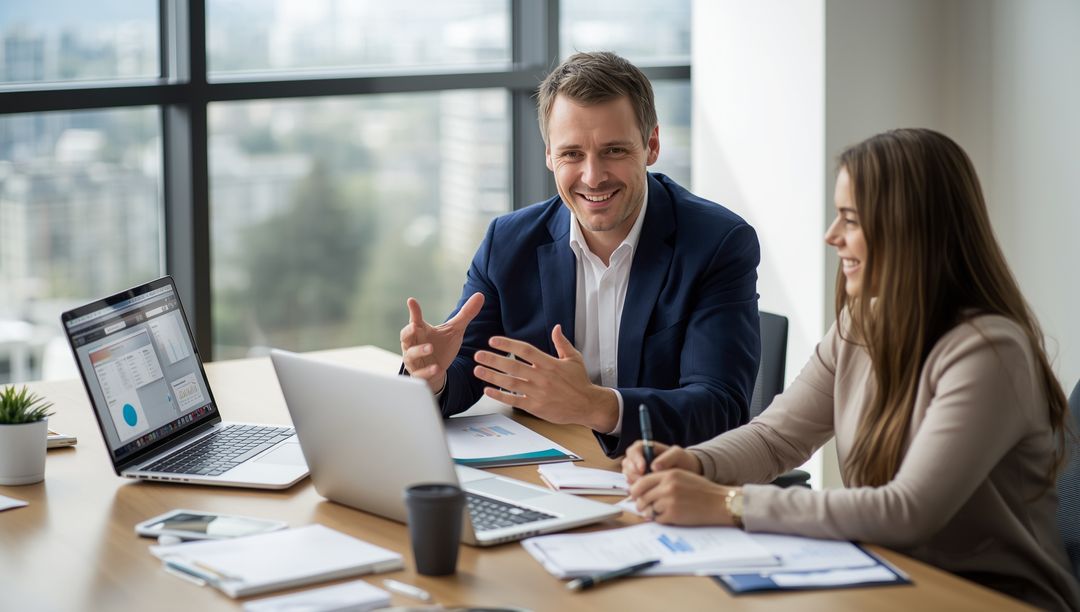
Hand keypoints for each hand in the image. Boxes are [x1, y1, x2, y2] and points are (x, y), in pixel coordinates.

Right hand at [400, 292, 484, 392]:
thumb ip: (466, 313)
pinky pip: (419, 374)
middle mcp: (414, 344)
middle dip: (408, 331)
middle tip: (414, 326)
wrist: (438, 369)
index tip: (411, 301)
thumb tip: (480, 295)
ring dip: (419, 351)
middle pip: (405, 336)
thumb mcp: (456, 330)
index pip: (415, 319)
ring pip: (410, 355)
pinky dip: (426, 371)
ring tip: (430, 348)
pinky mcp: (419, 374)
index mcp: (421, 331)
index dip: (413, 310)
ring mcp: (414, 360)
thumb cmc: (442, 346)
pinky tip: (436, 368)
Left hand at [472, 325, 618, 431]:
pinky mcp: (535, 407)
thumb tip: (556, 327)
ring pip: (510, 383)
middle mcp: (541, 377)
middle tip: (478, 354)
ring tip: (478, 370)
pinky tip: (488, 390)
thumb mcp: (574, 359)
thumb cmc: (580, 382)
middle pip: (512, 366)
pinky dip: (500, 395)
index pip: (524, 350)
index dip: (507, 344)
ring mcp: (537, 393)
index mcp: (549, 363)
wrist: (587, 405)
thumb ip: (562, 343)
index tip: (493, 341)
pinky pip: (514, 400)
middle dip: (493, 359)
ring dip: (492, 376)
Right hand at [622, 441, 701, 484]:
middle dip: (633, 473)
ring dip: (634, 482)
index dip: (635, 460)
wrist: (687, 474)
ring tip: (646, 488)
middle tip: (643, 481)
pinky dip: (637, 489)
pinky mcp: (639, 482)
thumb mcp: (678, 455)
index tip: (643, 469)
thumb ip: (667, 458)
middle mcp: (638, 458)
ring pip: (627, 475)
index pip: (634, 451)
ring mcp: (637, 470)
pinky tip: (646, 493)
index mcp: (645, 448)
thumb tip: (654, 466)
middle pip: (627, 464)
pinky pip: (632, 485)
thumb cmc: (682, 460)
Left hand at [629, 469, 737, 525]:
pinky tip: (668, 517)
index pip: (642, 482)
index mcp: (669, 474)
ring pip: (648, 509)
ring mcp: (669, 501)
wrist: (719, 502)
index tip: (635, 495)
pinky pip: (657, 519)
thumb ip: (663, 480)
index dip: (636, 490)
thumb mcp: (682, 476)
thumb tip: (644, 490)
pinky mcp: (673, 515)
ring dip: (651, 512)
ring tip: (658, 512)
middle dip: (641, 504)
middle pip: (642, 497)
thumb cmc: (702, 490)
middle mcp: (667, 486)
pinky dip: (660, 519)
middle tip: (642, 507)